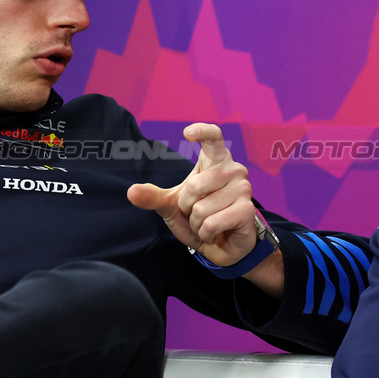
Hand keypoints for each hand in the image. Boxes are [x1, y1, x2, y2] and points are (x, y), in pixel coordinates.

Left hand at [128, 123, 282, 294]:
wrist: (220, 245)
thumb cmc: (198, 217)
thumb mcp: (172, 206)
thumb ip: (153, 197)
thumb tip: (131, 192)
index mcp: (216, 161)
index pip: (214, 137)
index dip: (203, 132)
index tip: (187, 133)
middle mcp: (234, 170)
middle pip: (194, 185)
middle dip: (187, 206)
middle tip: (196, 213)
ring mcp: (243, 189)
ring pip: (202, 208)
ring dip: (197, 223)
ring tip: (207, 223)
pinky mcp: (247, 210)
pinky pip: (212, 223)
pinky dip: (205, 233)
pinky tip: (214, 233)